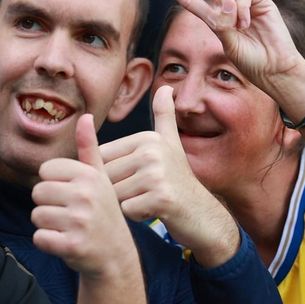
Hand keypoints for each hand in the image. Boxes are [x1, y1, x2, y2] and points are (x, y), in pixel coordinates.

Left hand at [32, 115, 138, 277]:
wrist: (116, 255)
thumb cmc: (103, 212)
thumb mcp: (100, 178)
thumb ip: (89, 148)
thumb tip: (85, 116)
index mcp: (90, 176)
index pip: (46, 170)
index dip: (54, 184)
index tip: (71, 195)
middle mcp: (86, 196)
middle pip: (37, 192)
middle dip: (47, 205)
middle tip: (68, 214)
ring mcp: (80, 222)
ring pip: (36, 216)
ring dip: (47, 224)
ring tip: (68, 228)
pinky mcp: (72, 245)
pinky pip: (40, 238)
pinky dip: (47, 242)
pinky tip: (65, 242)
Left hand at [99, 86, 239, 265]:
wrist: (202, 214)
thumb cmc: (178, 180)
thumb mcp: (171, 144)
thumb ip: (164, 116)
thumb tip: (165, 88)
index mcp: (147, 139)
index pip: (102, 157)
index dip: (112, 174)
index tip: (136, 178)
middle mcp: (152, 152)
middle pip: (106, 176)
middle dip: (117, 191)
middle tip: (142, 192)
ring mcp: (157, 174)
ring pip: (114, 195)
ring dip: (126, 204)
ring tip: (148, 200)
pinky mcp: (161, 197)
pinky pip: (126, 210)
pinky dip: (136, 216)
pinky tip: (153, 212)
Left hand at [158, 0, 304, 115]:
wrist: (274, 67)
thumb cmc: (251, 61)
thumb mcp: (228, 45)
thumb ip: (222, 25)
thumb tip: (225, 5)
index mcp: (216, 21)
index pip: (193, 1)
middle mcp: (228, 8)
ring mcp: (245, 3)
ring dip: (228, 6)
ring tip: (237, 26)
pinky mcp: (261, 1)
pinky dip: (242, 8)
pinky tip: (246, 23)